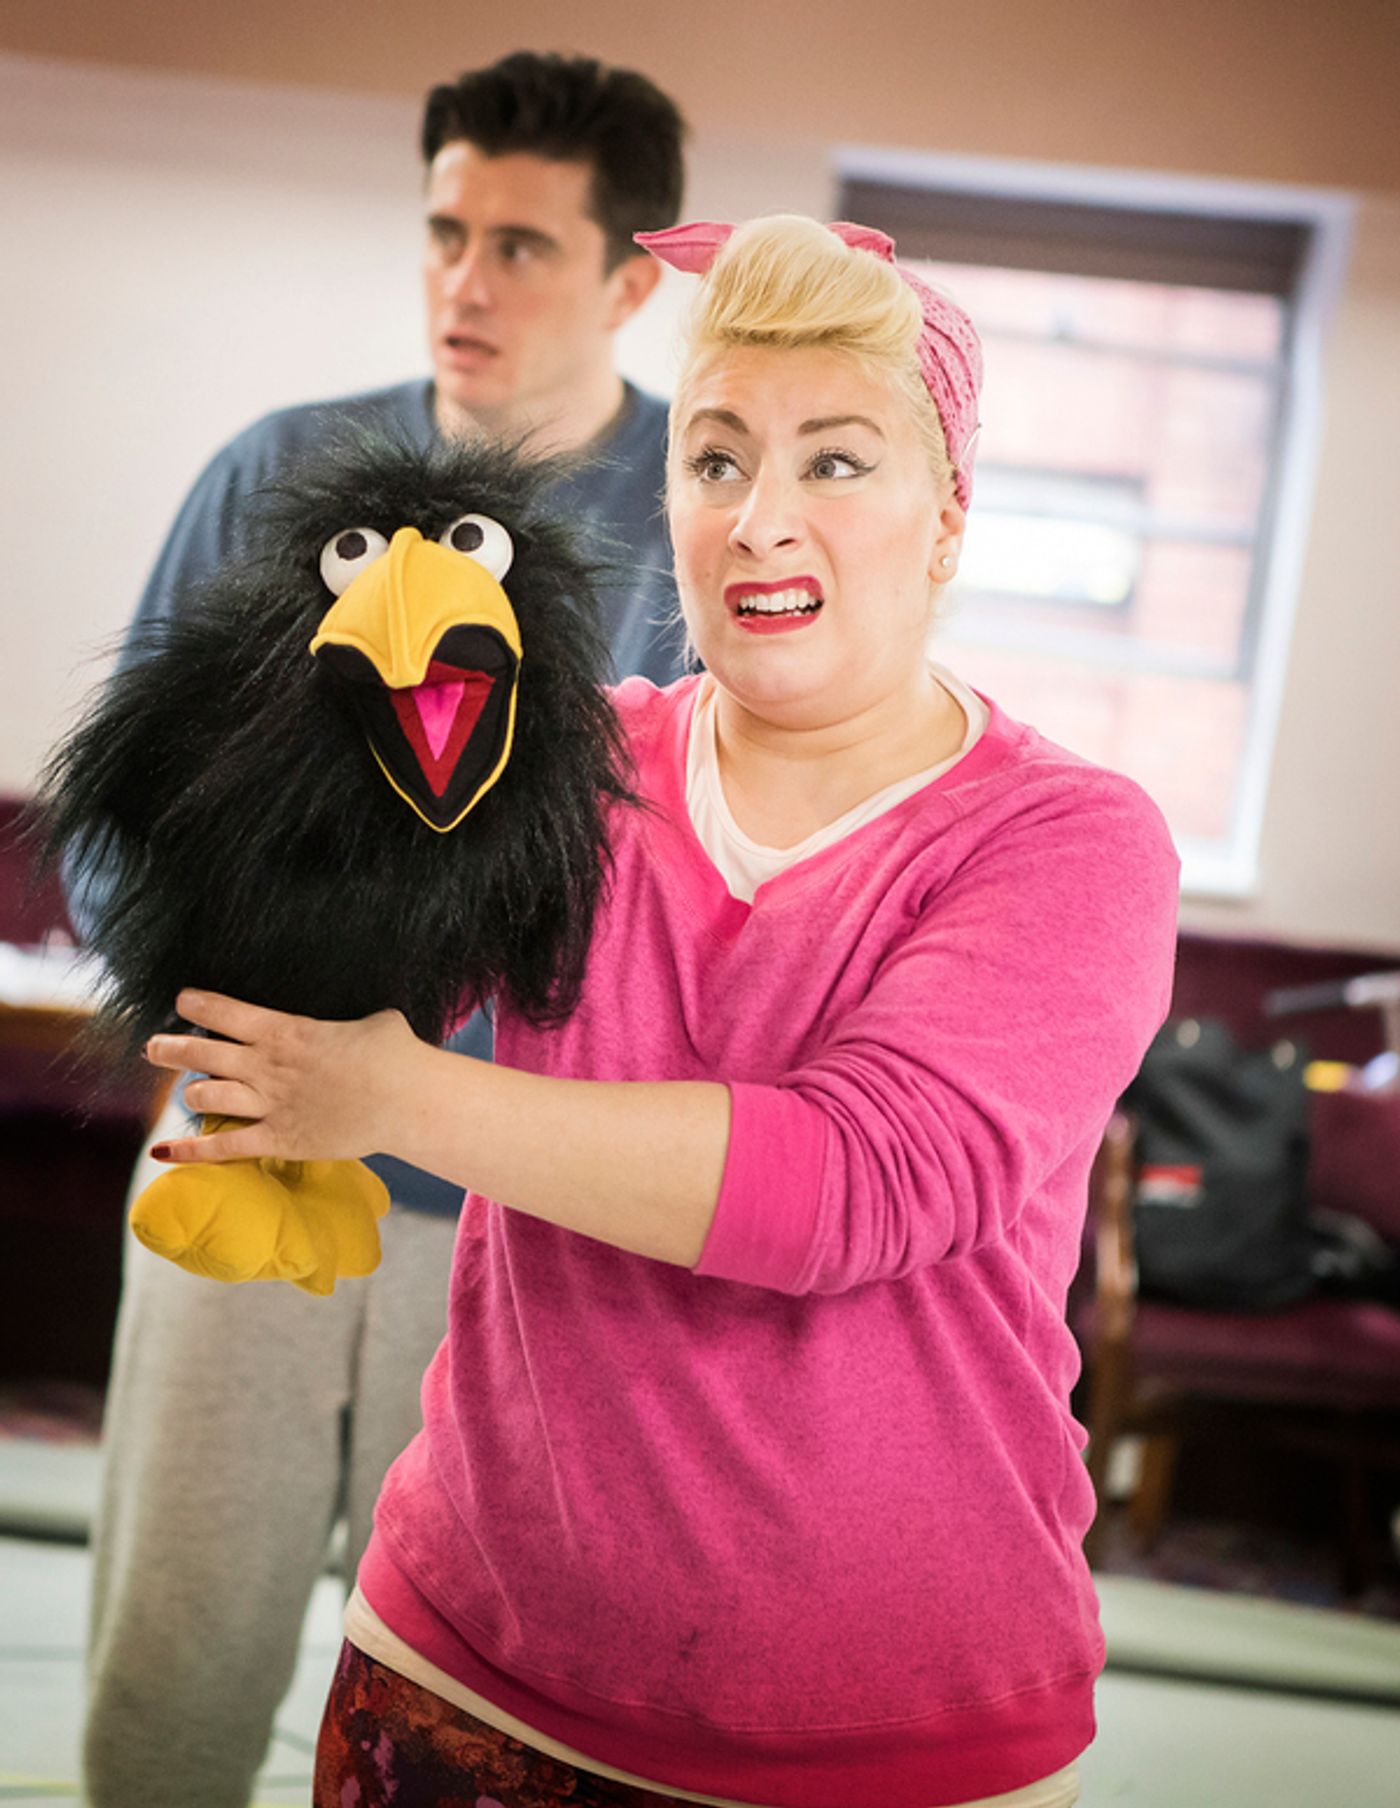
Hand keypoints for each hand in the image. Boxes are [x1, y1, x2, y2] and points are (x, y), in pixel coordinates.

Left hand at [145, 989, 421, 1165]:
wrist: (408, 1100)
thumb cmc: (395, 1054)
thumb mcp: (374, 1021)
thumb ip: (352, 1023)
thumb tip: (365, 1021)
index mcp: (285, 1031)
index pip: (223, 1012)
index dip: (196, 1005)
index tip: (182, 1001)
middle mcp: (267, 1066)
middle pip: (201, 1054)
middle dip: (171, 1049)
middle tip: (155, 1047)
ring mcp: (270, 1105)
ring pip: (206, 1096)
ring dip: (191, 1091)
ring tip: (187, 1088)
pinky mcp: (279, 1140)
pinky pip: (223, 1148)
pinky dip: (190, 1151)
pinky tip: (163, 1152)